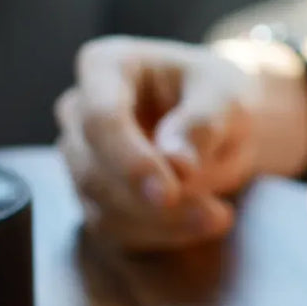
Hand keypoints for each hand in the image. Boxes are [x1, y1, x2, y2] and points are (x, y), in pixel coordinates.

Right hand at [55, 37, 257, 250]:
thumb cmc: (219, 98)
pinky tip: (200, 226)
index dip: (131, 162)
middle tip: (217, 215)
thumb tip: (177, 166)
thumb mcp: (227, 98)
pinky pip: (115, 232)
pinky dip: (159, 238)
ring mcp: (80, 159)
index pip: (101, 119)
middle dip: (154, 205)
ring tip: (219, 218)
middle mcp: (79, 111)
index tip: (170, 194)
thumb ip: (202, 125)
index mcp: (106, 67)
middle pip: (95, 172)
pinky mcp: (93, 199)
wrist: (221, 126)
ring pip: (103, 209)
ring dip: (162, 226)